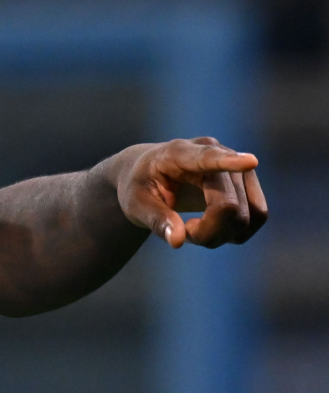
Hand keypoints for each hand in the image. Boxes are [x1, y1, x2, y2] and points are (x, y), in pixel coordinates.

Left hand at [114, 137, 266, 247]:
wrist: (151, 174)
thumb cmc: (140, 186)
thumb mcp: (135, 204)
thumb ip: (155, 220)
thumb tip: (177, 240)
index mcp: (179, 153)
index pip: (207, 158)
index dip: (229, 162)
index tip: (250, 162)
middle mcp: (216, 152)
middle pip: (229, 207)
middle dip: (206, 233)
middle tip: (179, 232)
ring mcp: (237, 166)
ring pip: (248, 215)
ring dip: (221, 234)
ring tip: (192, 227)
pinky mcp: (249, 182)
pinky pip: (258, 216)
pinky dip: (235, 232)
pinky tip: (212, 227)